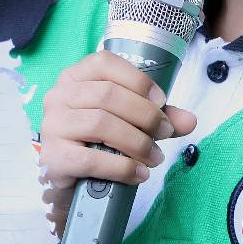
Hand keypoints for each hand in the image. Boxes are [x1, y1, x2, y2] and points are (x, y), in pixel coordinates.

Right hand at [38, 52, 194, 225]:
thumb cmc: (99, 141)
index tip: (161, 101)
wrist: (71, 180)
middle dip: (146, 115)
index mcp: (75, 77)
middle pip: (107, 95)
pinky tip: (138, 173)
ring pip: (101, 124)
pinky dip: (122, 167)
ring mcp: (52, 126)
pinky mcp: (54, 157)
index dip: (138, 80)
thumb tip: (190, 120)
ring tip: (155, 157)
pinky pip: (92, 159)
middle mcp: (58, 96)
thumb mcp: (129, 121)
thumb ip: (157, 116)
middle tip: (165, 133)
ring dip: (137, 142)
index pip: (105, 63)